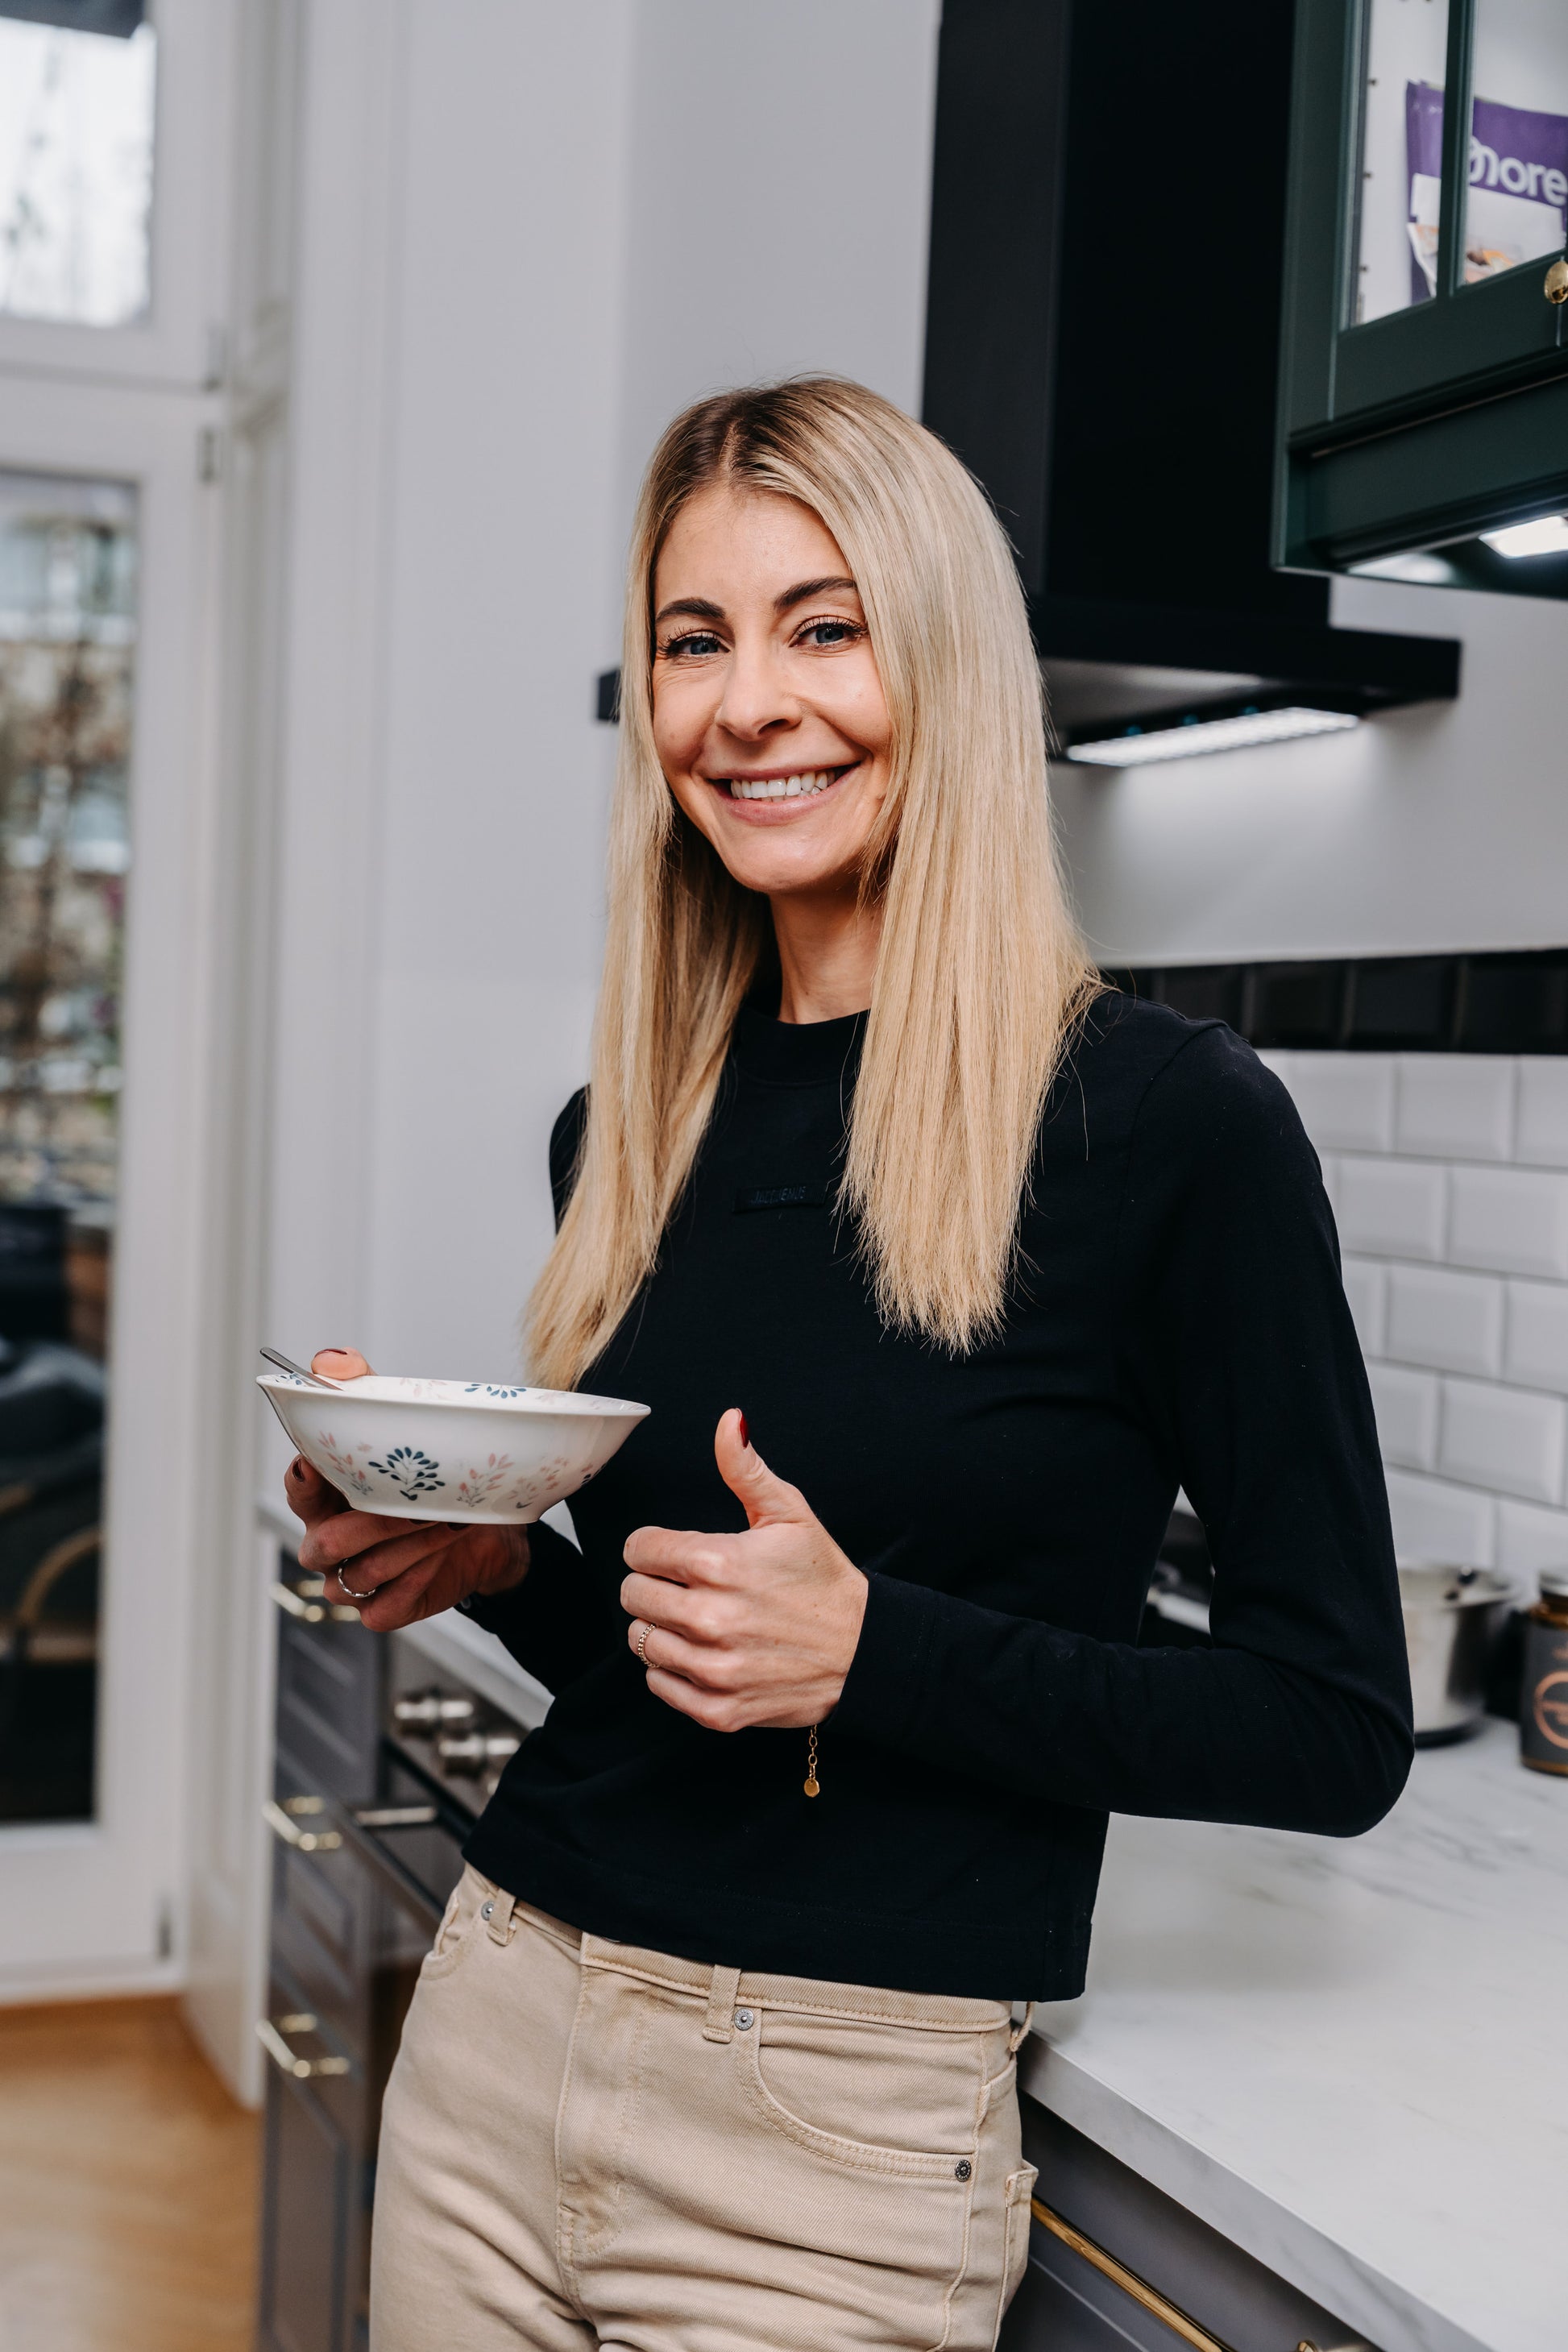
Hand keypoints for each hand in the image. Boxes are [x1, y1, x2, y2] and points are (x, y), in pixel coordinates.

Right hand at [285, 1348, 530, 1630]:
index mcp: (326, 1497)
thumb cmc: (435, 1478)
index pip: (297, 1489)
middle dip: (374, 1523)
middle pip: (325, 1543)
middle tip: (418, 1505)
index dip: (303, 1480)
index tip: (315, 1464)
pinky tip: (442, 1556)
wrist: (491, 1528)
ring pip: (360, 1573)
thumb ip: (363, 1386)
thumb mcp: (405, 1426)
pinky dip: (415, 1581)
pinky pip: (382, 1608)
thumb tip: (330, 1362)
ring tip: (449, 1522)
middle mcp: (330, 1542)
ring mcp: (351, 1580)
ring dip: (409, 1545)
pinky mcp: (382, 1609)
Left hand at [620, 1409, 867, 1732]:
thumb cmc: (823, 1579)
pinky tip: (705, 1654)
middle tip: (690, 1587)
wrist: (864, 1651)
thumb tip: (728, 1421)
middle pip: (632, 1595)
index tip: (680, 1554)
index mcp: (719, 1561)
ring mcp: (713, 1668)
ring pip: (640, 1641)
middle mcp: (710, 1617)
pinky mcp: (719, 1709)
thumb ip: (745, 1468)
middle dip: (654, 1585)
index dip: (656, 1547)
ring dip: (662, 1628)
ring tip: (700, 1621)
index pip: (639, 1549)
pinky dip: (672, 1671)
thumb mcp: (790, 1514)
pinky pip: (658, 1685)